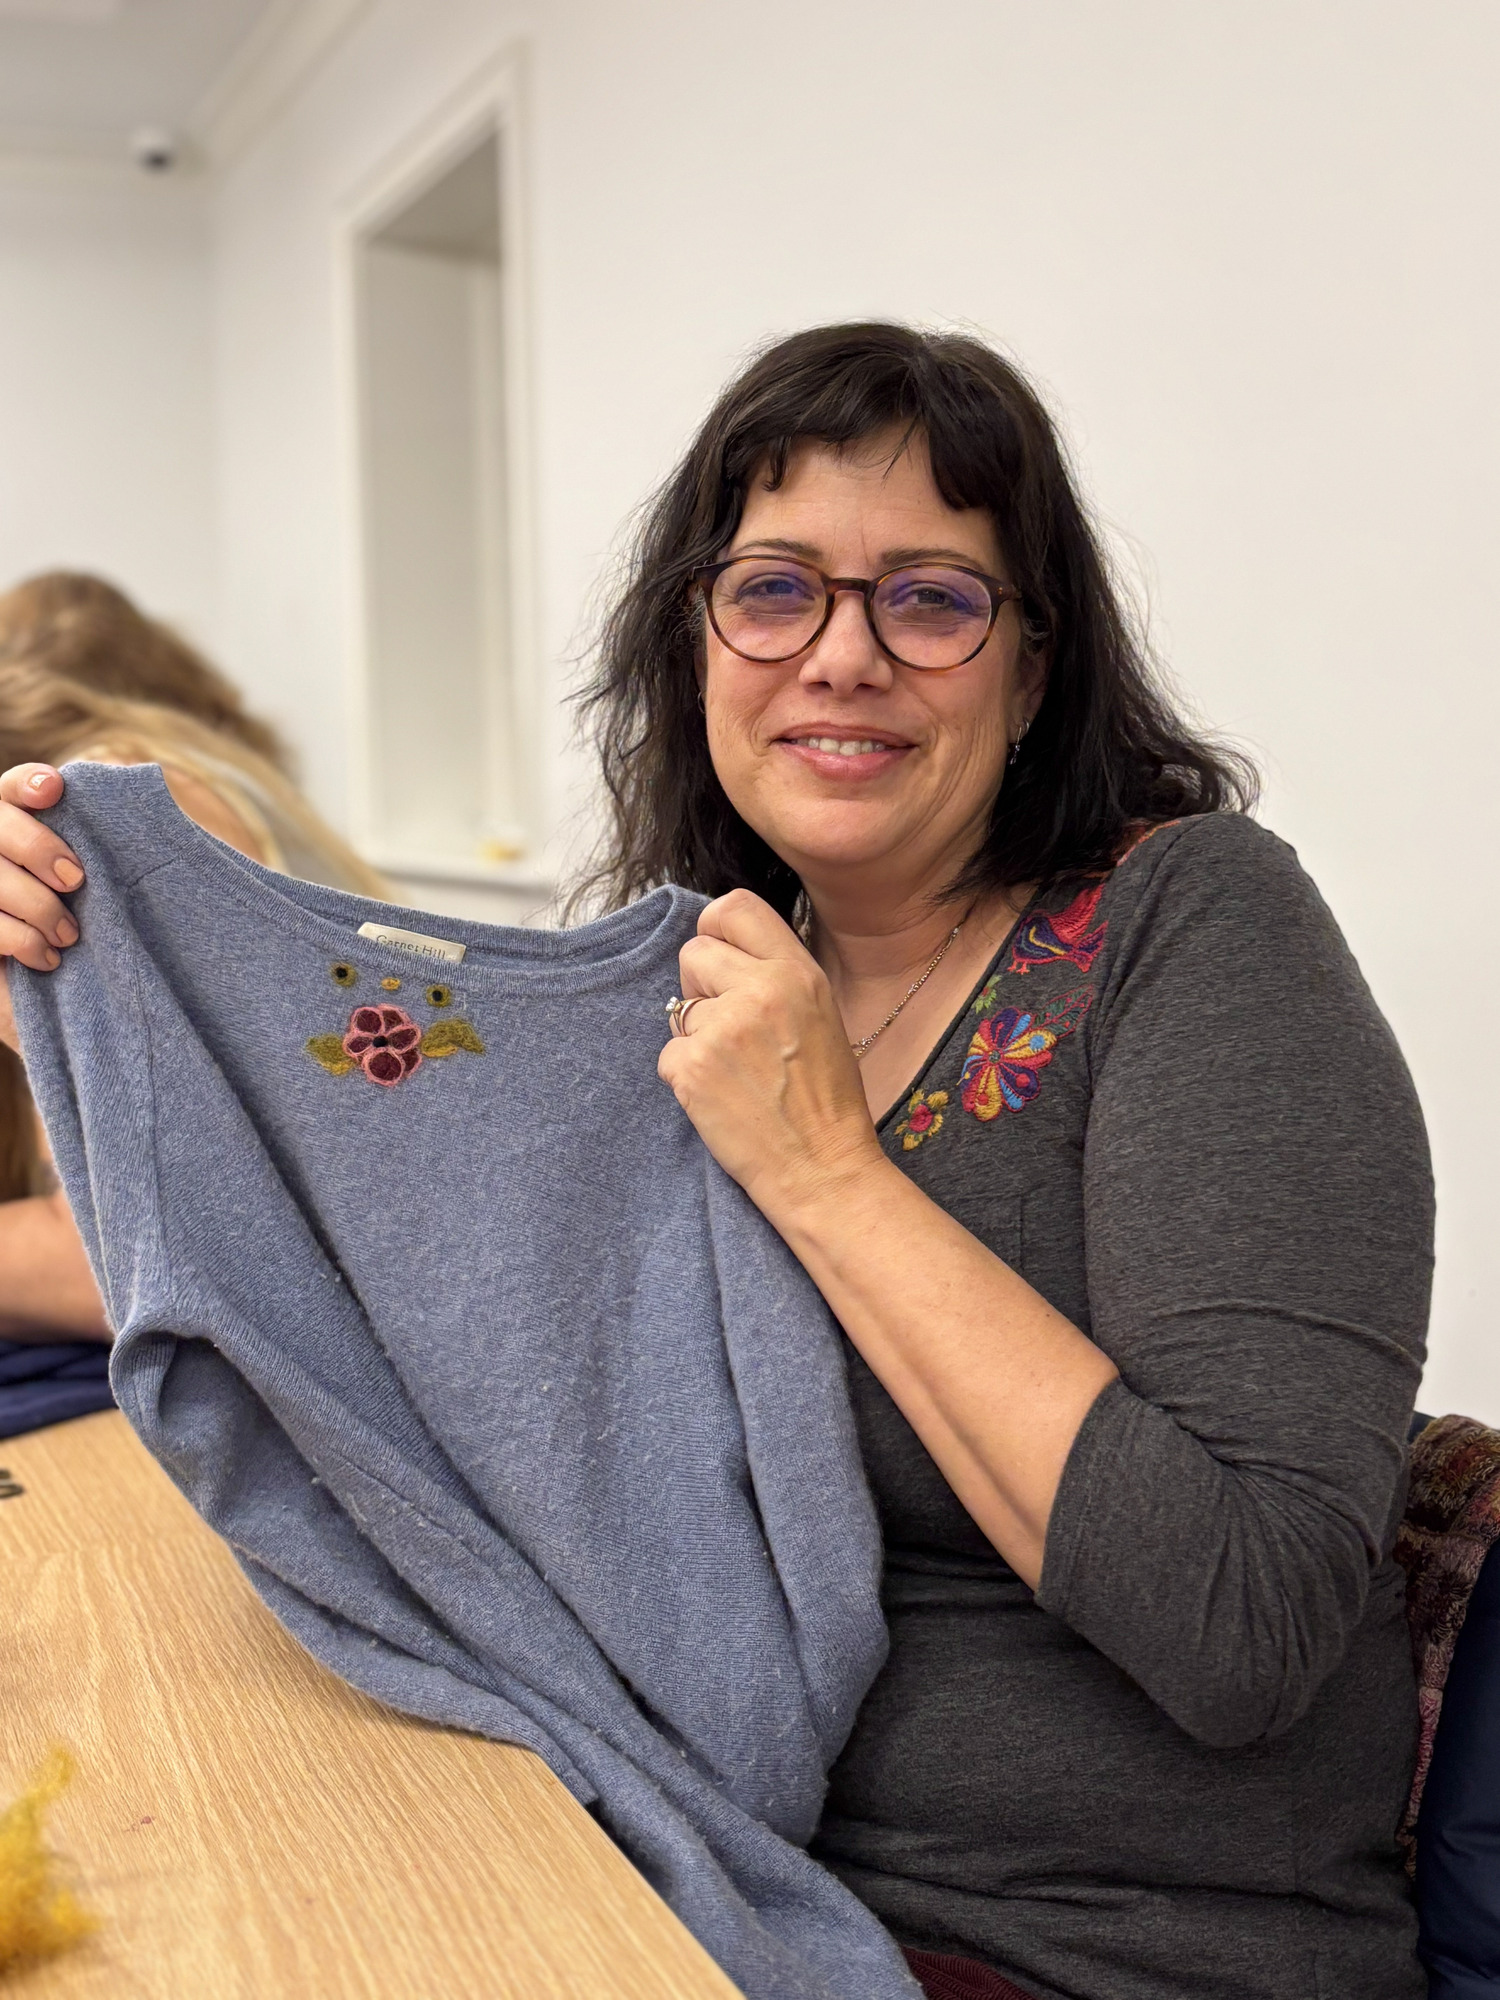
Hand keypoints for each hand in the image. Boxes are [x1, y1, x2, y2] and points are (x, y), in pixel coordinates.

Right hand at [0, 765, 82, 1050]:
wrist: (68, 1008)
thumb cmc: (96, 937)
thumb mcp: (103, 892)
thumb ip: (105, 847)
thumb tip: (135, 791)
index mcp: (16, 828)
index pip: (13, 789)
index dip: (30, 784)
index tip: (56, 790)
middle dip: (37, 846)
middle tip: (77, 880)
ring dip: (36, 904)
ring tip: (69, 933)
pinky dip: (21, 940)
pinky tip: (47, 958)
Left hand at [656, 889, 885, 1220]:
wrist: (823, 1169)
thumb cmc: (825, 1100)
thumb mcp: (820, 1015)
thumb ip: (775, 977)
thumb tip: (723, 952)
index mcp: (798, 973)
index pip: (734, 907)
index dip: (715, 930)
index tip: (718, 960)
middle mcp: (761, 990)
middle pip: (694, 953)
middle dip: (700, 988)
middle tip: (729, 1031)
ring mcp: (724, 1028)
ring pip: (678, 1008)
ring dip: (694, 1038)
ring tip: (735, 1073)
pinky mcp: (693, 1067)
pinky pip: (668, 1054)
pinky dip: (686, 1078)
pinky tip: (722, 1099)